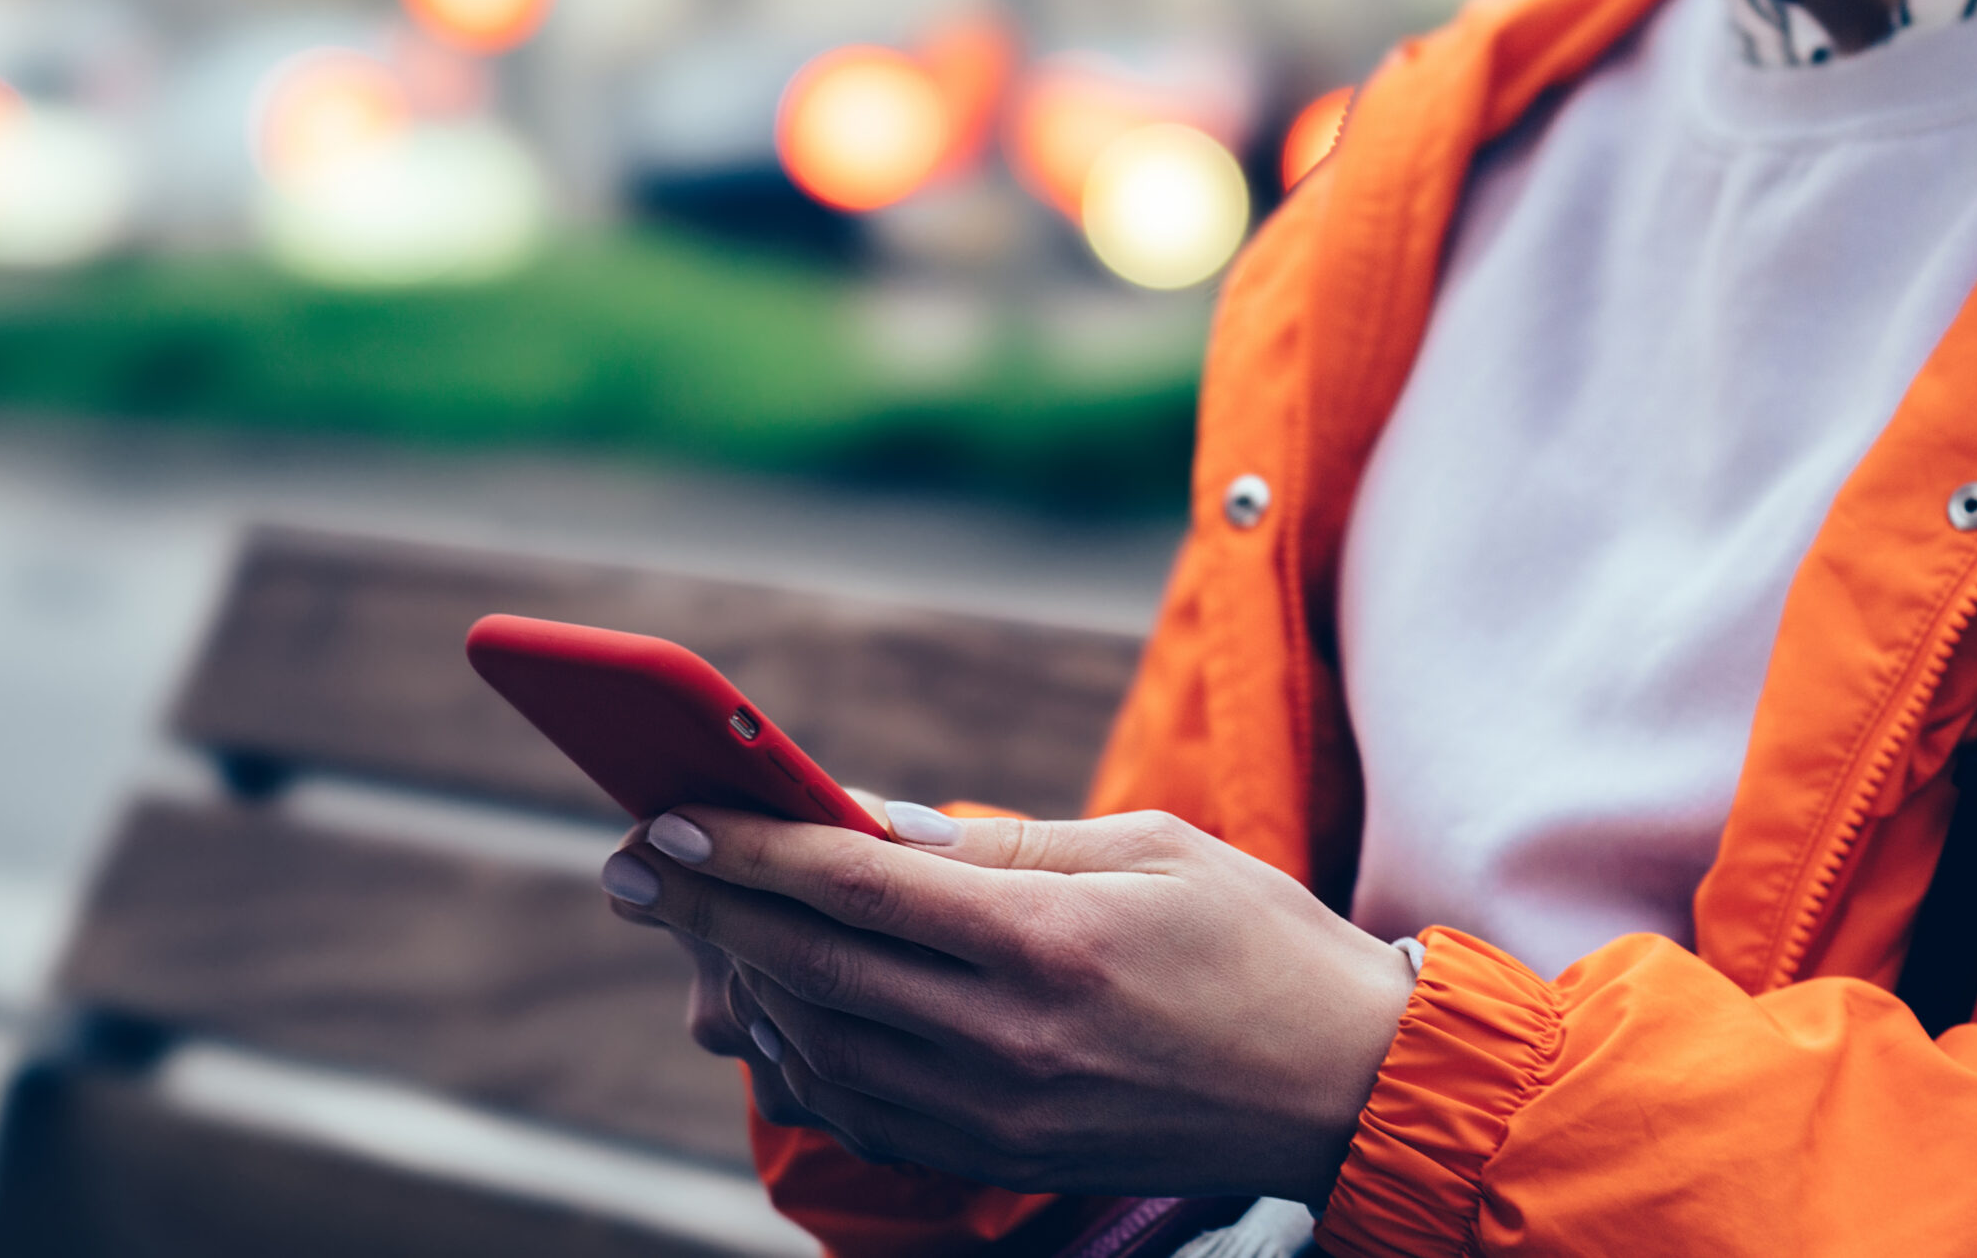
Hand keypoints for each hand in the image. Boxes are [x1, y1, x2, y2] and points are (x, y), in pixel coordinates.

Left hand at [599, 804, 1413, 1207]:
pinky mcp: (1002, 1163)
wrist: (1345, 1088)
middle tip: (631, 864)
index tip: (672, 814)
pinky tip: (776, 1010)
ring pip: (818, 1047)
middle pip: (809, 967)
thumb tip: (864, 817)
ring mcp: (1000, 1116)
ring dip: (738, 983)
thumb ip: (998, 842)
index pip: (855, 886)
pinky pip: (863, 1113)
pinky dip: (799, 1058)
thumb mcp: (1148, 847)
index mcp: (1049, 941)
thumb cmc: (1257, 941)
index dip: (749, 848)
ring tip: (695, 929)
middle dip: (704, 910)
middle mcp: (1009, 1040)